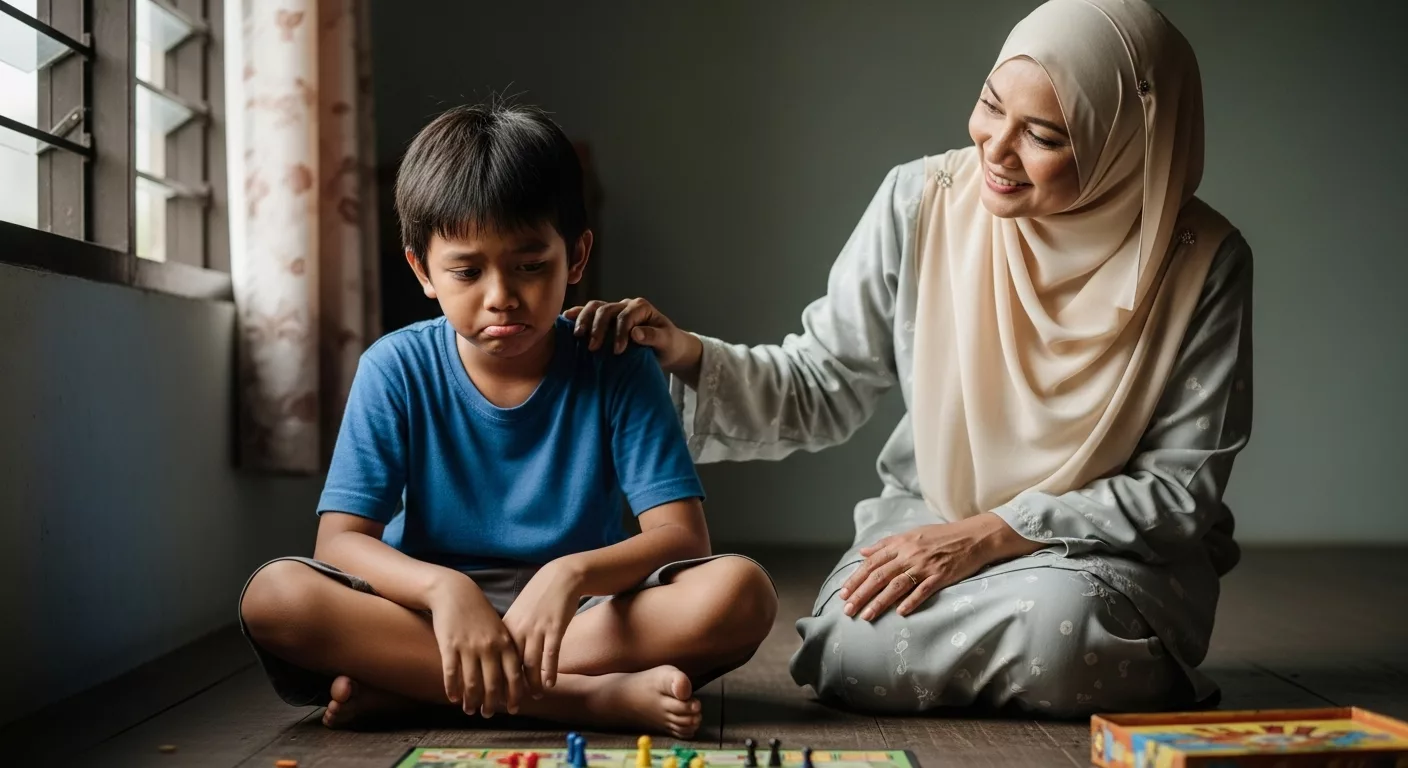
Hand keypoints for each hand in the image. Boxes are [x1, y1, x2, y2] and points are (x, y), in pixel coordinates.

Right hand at [425, 572, 525, 717]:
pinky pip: (451, 674)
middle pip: (493, 683)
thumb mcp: (499, 628)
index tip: (513, 709)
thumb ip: (506, 649)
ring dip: (471, 700)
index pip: (514, 675)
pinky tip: (453, 698)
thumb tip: (512, 677)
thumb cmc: (479, 613)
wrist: (455, 593)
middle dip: (491, 703)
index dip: (514, 694)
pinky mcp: (449, 646)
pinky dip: (452, 689)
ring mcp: (468, 647)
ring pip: (471, 683)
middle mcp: (489, 646)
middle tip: (488, 714)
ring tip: (470, 710)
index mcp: (504, 642)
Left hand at [502, 558, 585, 697]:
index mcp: (507, 627)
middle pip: (511, 665)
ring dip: (532, 683)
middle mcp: (519, 629)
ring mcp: (537, 628)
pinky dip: (550, 671)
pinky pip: (551, 654)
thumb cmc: (538, 598)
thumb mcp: (518, 614)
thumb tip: (500, 657)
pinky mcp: (555, 627)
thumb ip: (510, 634)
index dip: (495, 680)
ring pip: (531, 663)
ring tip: (534, 696)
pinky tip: (550, 684)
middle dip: (510, 688)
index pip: (496, 660)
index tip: (493, 696)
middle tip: (511, 705)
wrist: (560, 577)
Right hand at [563, 298, 701, 377]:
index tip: (618, 351)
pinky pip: (589, 313)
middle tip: (593, 348)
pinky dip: (578, 315)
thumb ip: (653, 336)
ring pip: (595, 308)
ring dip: (584, 320)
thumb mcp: (667, 341)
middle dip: (598, 328)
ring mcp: (615, 311)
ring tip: (577, 335)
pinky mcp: (606, 320)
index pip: (625, 316)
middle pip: (606, 310)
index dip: (620, 332)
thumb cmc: (669, 344)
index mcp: (641, 308)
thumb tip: (635, 333)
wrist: (667, 348)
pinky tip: (566, 319)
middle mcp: (626, 306)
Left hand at [838, 513, 1042, 620]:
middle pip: (880, 576)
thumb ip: (885, 545)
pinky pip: (923, 590)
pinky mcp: (941, 575)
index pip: (872, 563)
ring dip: (880, 602)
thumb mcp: (911, 534)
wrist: (973, 536)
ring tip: (866, 616)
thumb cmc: (940, 536)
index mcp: (900, 544)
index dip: (856, 579)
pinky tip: (900, 613)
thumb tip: (863, 553)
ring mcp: (925, 565)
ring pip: (897, 585)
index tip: (844, 594)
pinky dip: (911, 601)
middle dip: (861, 594)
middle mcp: (909, 554)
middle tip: (848, 610)